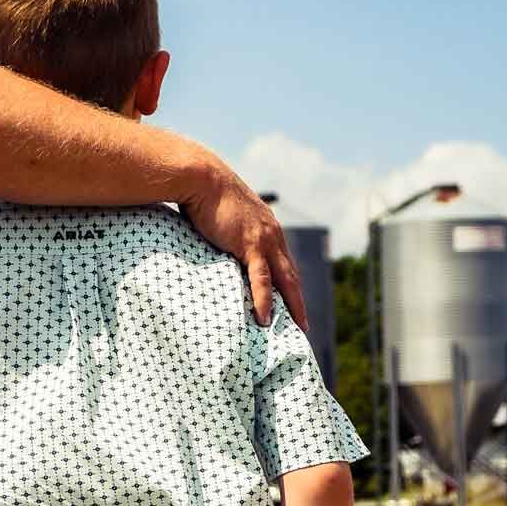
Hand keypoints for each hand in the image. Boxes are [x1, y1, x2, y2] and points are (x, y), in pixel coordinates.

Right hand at [181, 157, 306, 329]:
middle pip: (291, 275)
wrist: (203, 178)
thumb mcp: (224, 215)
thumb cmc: (206, 193)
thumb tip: (216, 245)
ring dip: (292, 306)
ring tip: (297, 328)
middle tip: (303, 324)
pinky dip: (264, 300)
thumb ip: (227, 233)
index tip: (293, 302)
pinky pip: (261, 279)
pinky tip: (265, 319)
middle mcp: (272, 235)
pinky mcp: (250, 244)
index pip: (283, 262)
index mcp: (267, 228)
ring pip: (284, 280)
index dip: (290, 284)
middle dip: (298, 301)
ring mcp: (264, 240)